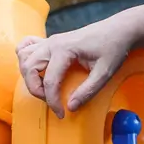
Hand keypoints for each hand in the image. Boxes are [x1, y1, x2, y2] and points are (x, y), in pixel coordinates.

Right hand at [15, 18, 133, 118]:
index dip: (53, 101)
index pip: (49, 81)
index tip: (62, 113)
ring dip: (28, 75)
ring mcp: (50, 40)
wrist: (119, 29)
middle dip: (36, 89)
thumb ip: (88, 91)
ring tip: (43, 87)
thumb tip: (71, 106)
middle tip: (51, 100)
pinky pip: (27, 46)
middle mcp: (52, 43)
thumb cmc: (113, 47)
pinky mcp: (51, 41)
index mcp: (64, 50)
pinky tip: (34, 68)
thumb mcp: (105, 72)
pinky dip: (25, 57)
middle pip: (29, 68)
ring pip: (24, 57)